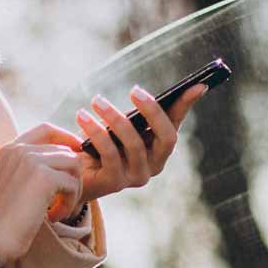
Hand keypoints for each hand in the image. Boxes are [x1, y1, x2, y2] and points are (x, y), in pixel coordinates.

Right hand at [0, 123, 84, 266]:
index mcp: (10, 149)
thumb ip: (33, 168)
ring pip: (74, 165)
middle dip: (72, 177)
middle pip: (66, 151)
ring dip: (73, 190)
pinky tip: (54, 217)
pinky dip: (69, 203)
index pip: (46, 129)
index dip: (67, 138)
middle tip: (63, 202)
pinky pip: (73, 184)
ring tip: (58, 210)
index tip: (77, 157)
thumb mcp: (15, 184)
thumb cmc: (3, 219)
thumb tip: (69, 159)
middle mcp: (19, 149)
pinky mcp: (44, 177)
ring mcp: (31, 161)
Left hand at [75, 83, 206, 204]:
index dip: (187, 105)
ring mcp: (137, 176)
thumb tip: (142, 94)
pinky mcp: (115, 183)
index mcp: (159, 148)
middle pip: (167, 138)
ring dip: (115, 118)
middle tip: (135, 90)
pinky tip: (82, 116)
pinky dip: (96, 132)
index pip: (177, 124)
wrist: (69, 173)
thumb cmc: (97, 144)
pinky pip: (110, 154)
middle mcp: (154, 165)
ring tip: (97, 100)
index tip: (199, 84)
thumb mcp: (117, 125)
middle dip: (153, 111)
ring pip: (134, 144)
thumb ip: (134, 114)